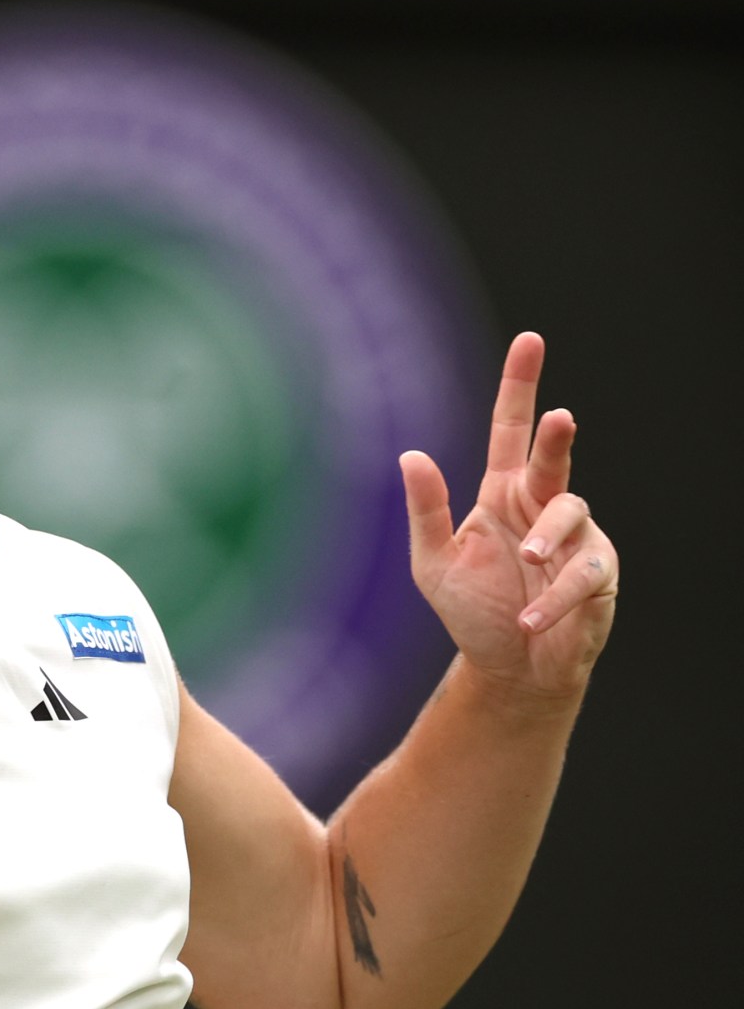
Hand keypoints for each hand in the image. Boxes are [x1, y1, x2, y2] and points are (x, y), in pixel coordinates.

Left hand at [401, 332, 617, 698]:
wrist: (508, 667)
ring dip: (546, 536)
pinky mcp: (598, 576)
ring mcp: (576, 539)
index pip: (510, 430)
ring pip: (572, 514)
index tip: (529, 340)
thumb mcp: (434, 562)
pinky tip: (528, 618)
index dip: (519, 385)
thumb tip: (411, 454)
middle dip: (557, 437)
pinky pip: (582, 574)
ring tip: (525, 555)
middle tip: (559, 417)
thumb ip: (426, 510)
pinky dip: (551, 598)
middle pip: (553, 458)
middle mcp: (542, 507)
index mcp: (502, 494)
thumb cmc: (472, 610)